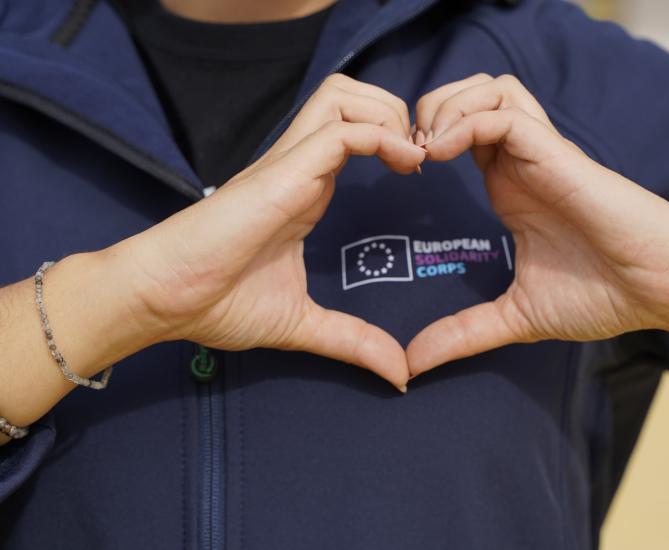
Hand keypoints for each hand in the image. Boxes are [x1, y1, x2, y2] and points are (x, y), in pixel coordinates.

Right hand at [118, 74, 423, 390]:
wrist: (160, 299)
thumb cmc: (215, 303)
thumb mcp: (301, 325)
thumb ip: (352, 341)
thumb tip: (399, 374)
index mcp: (305, 190)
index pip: (353, 133)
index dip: (393, 141)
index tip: (418, 175)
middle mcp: (298, 167)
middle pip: (351, 96)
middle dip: (395, 112)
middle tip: (419, 157)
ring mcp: (288, 166)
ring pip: (344, 97)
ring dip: (387, 115)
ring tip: (412, 156)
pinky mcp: (281, 174)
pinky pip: (340, 132)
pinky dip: (380, 137)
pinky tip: (406, 163)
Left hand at [407, 73, 668, 375]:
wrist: (661, 291)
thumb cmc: (603, 296)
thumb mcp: (516, 317)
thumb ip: (464, 333)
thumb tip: (414, 365)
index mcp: (510, 187)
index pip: (459, 132)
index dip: (424, 140)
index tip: (404, 176)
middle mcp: (523, 163)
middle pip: (469, 94)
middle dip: (429, 110)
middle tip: (409, 153)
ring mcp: (541, 155)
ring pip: (488, 90)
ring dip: (447, 108)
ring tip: (426, 150)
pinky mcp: (558, 155)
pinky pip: (505, 115)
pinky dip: (465, 123)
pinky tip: (442, 153)